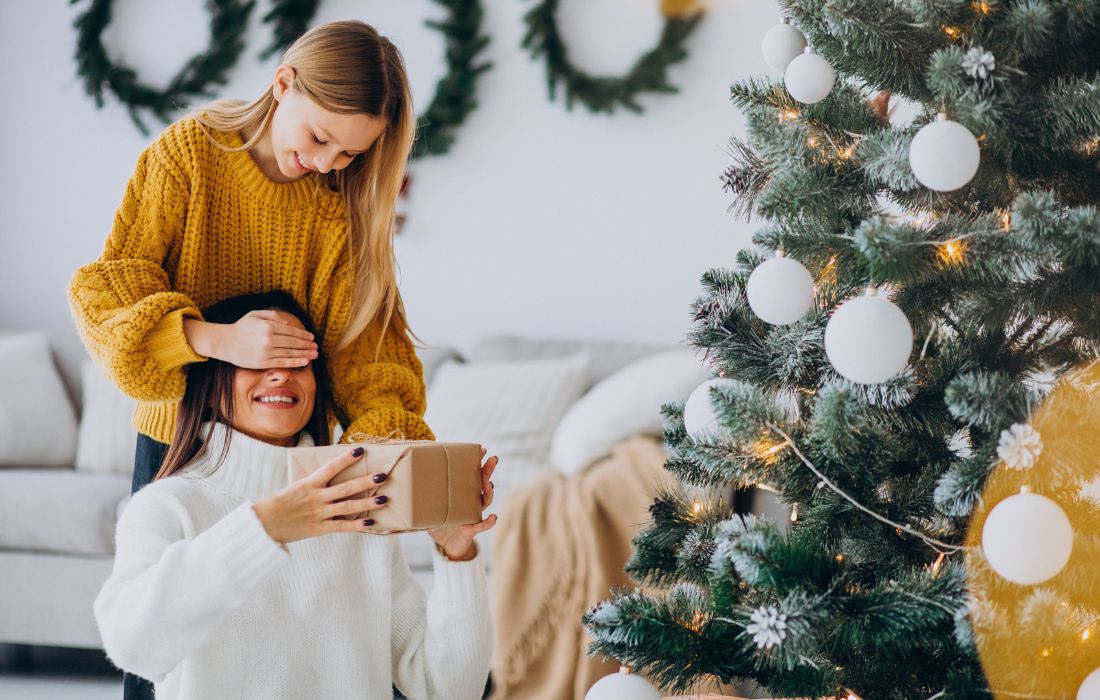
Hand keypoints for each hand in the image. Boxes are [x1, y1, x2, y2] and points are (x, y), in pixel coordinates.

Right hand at [185, 311, 317, 368]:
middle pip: (293, 342)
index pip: (291, 331)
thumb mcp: (255, 315)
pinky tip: (305, 361)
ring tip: (314, 354)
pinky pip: (282, 362)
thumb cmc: (241, 328)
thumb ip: (273, 316)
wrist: (225, 342)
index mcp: (268, 326)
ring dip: (305, 353)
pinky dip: (295, 362)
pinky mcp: (262, 362)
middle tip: (316, 347)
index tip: (311, 338)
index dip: (303, 335)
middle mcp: (268, 338)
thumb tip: (288, 322)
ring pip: (290, 353)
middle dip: (307, 345)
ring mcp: (266, 351)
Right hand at [252, 447, 390, 544]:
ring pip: (348, 506)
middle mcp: (317, 497)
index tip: (361, 450)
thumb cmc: (279, 503)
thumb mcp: (295, 486)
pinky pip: (342, 526)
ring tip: (384, 498)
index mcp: (309, 483)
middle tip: (383, 475)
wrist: (264, 524)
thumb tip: (330, 473)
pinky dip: (357, 525)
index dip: (347, 459)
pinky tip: (371, 522)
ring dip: (368, 503)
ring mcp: (320, 513)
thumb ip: (313, 482)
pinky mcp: (320, 528)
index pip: (331, 467)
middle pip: (347, 487)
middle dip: (366, 481)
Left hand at [429, 448, 497, 560]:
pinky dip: (489, 522)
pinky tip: (493, 517)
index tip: (481, 449)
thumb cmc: (439, 522)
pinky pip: (483, 525)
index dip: (477, 462)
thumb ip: (421, 494)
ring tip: (489, 484)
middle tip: (493, 458)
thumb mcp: (428, 506)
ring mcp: (474, 514)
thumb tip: (404, 477)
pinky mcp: (473, 529)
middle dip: (488, 470)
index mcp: (462, 492)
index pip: (472, 474)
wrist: (446, 545)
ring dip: (489, 492)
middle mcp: (471, 501)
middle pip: (483, 482)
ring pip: (485, 501)